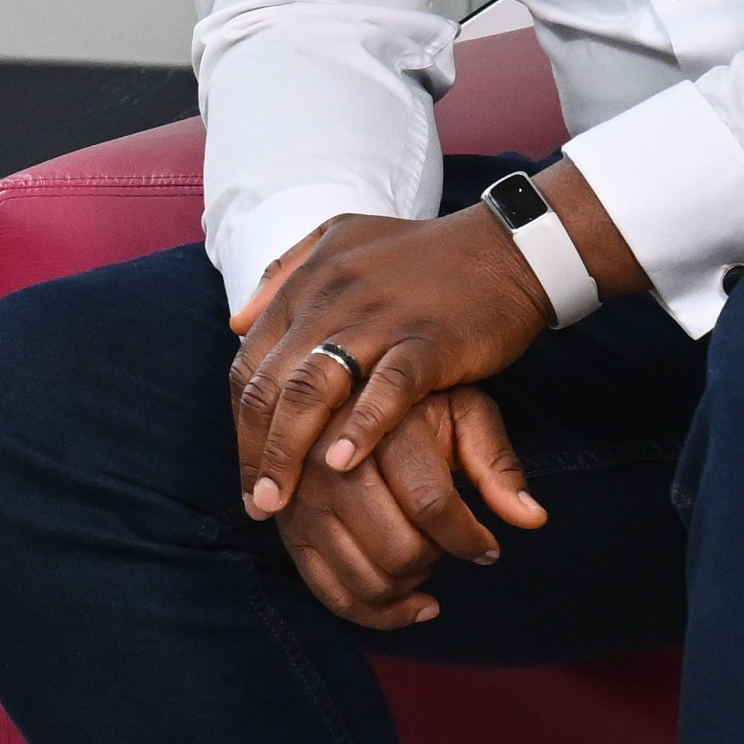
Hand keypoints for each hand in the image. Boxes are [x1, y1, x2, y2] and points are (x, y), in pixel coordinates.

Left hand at [233, 163, 631, 523]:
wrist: (506, 246)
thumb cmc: (424, 253)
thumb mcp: (341, 241)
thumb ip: (285, 273)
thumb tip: (237, 320)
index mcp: (308, 285)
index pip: (250, 363)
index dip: (242, 423)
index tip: (249, 468)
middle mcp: (331, 301)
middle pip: (271, 385)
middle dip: (256, 451)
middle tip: (256, 503)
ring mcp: (379, 321)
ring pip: (313, 391)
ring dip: (289, 452)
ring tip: (281, 501)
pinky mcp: (428, 341)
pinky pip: (386, 389)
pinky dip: (360, 428)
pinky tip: (342, 465)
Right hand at [269, 390, 547, 629]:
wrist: (338, 398)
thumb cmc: (415, 408)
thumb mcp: (463, 412)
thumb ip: (497, 462)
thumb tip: (532, 518)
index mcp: (379, 427)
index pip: (430, 503)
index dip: (468, 538)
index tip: (489, 547)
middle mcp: (330, 464)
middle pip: (398, 549)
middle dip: (437, 559)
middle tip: (450, 546)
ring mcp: (303, 502)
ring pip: (368, 579)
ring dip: (410, 586)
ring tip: (428, 560)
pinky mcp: (289, 533)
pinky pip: (333, 595)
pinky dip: (378, 614)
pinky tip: (412, 605)